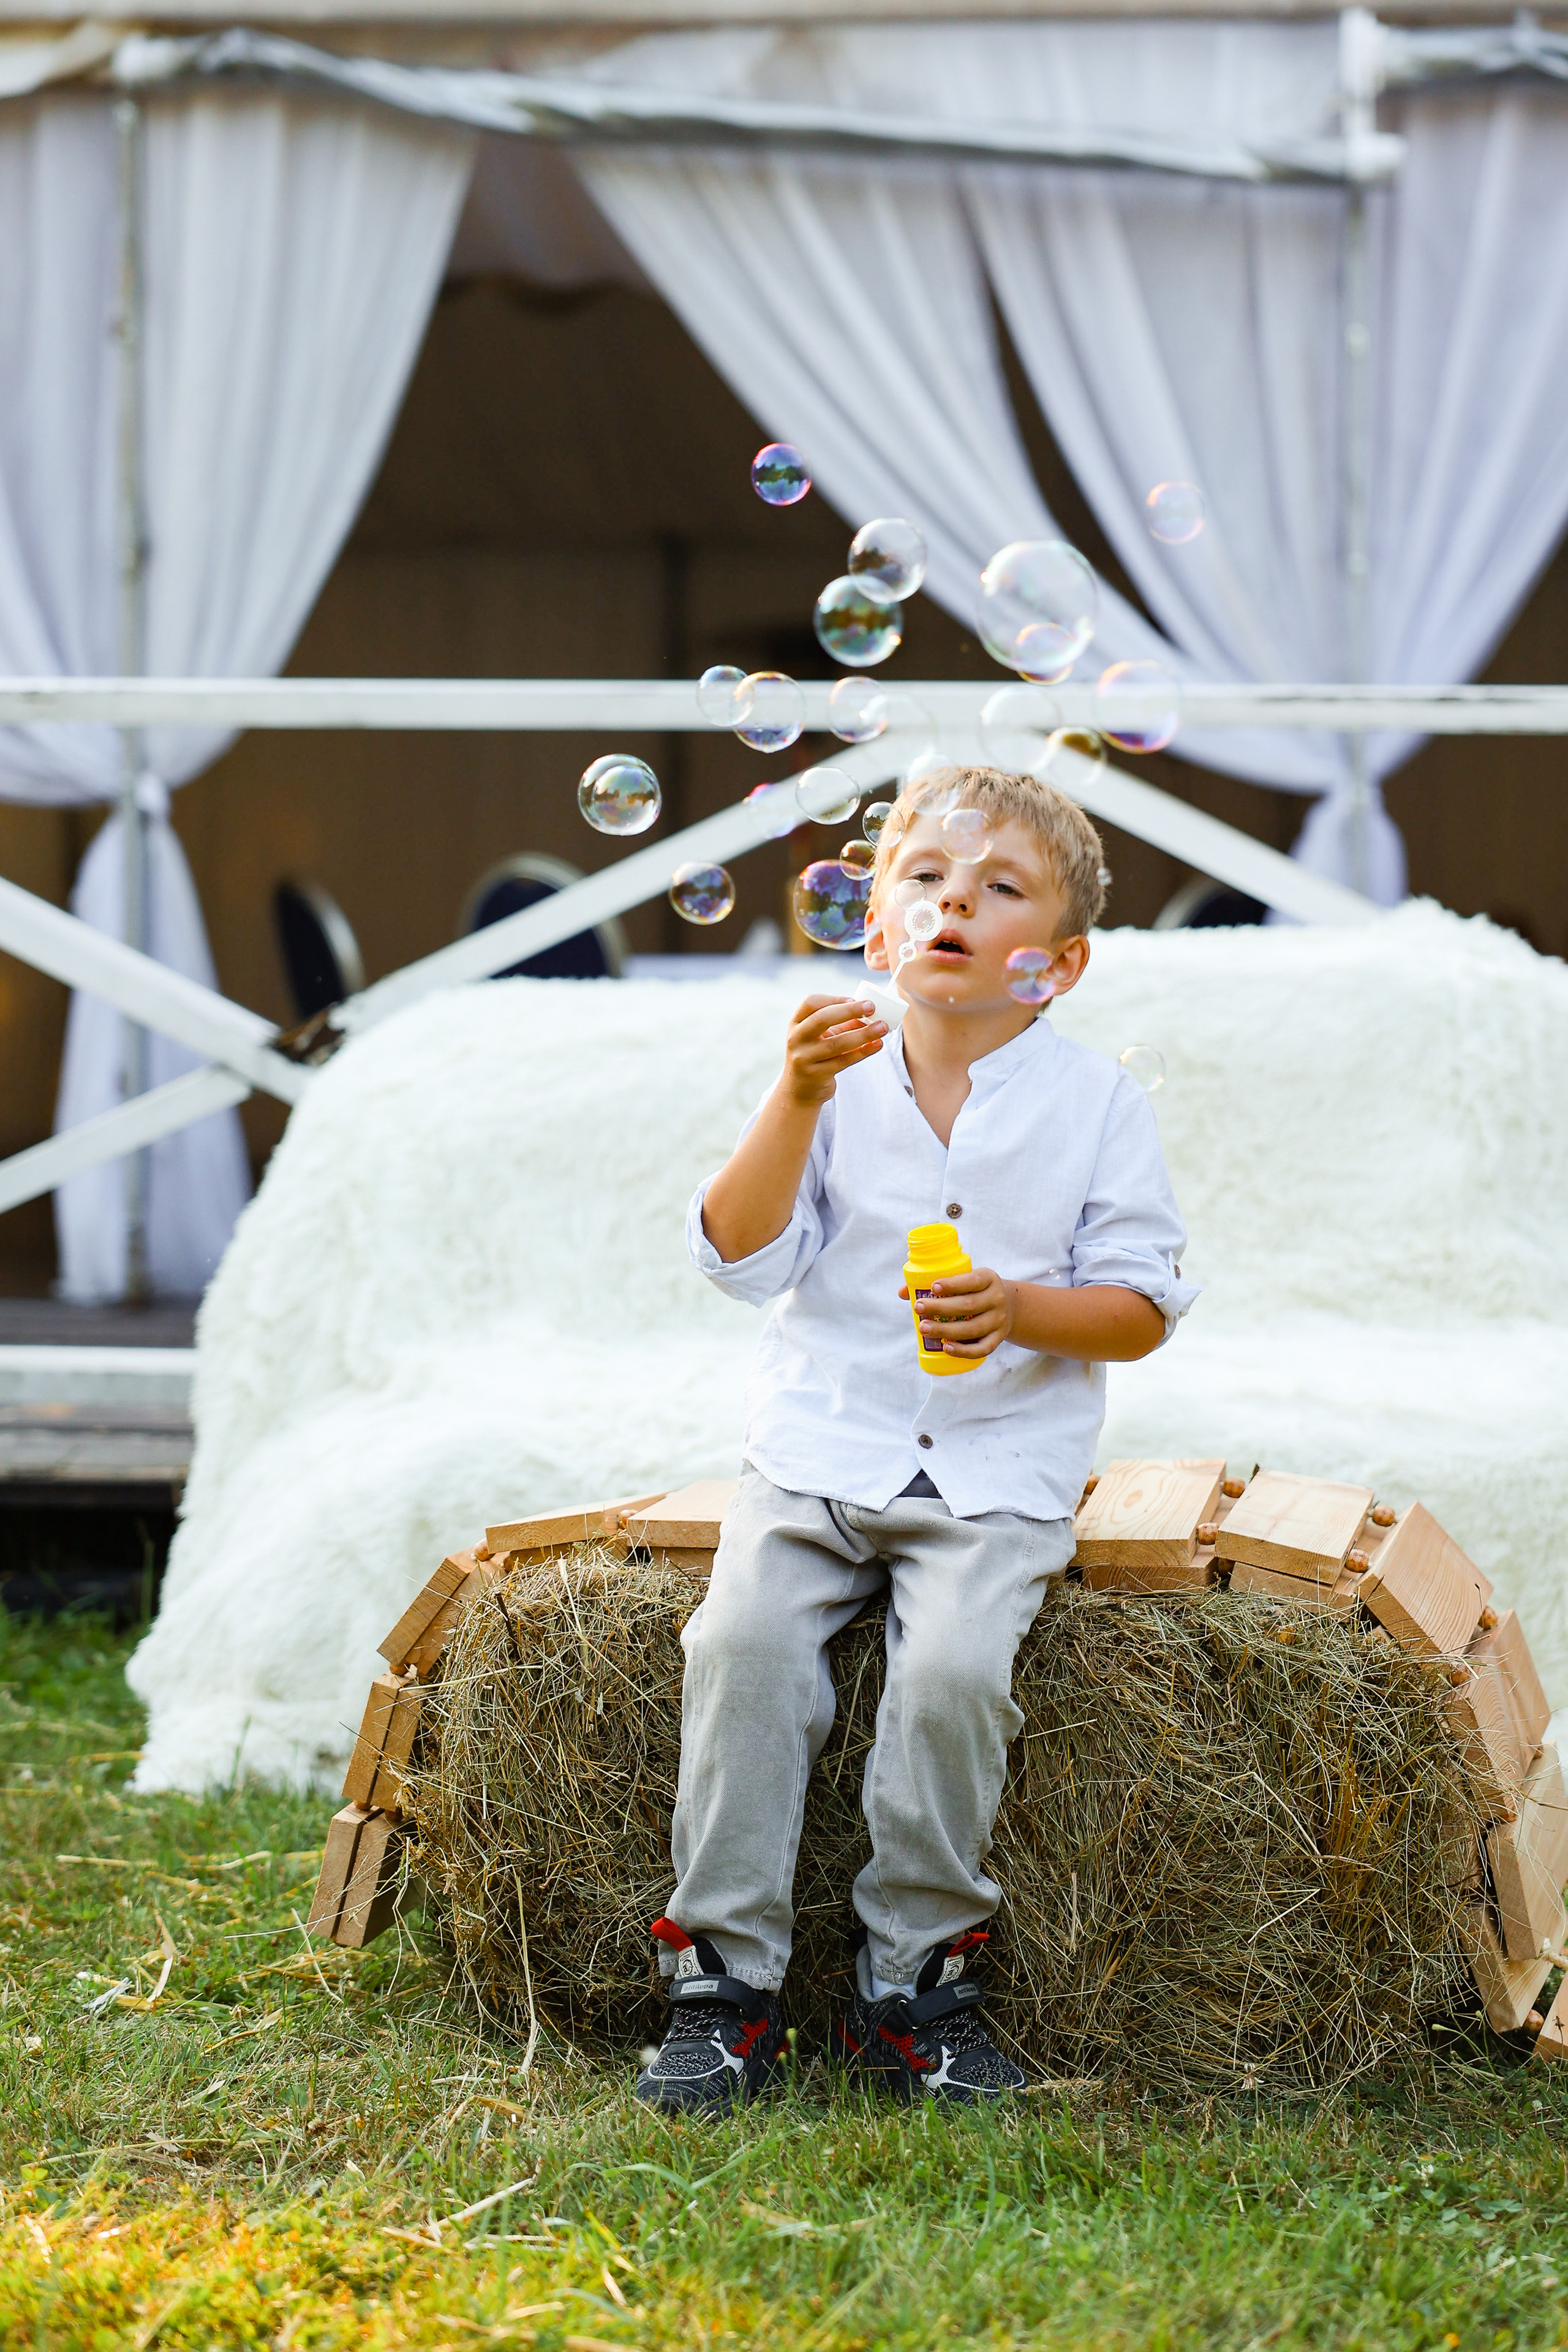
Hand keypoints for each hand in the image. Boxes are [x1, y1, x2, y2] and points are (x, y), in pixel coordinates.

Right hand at [783, 995, 886, 1105]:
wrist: (800, 1090)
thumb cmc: (815, 1055)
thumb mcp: (822, 1036)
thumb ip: (842, 1024)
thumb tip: (870, 1012)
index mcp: (796, 1024)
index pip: (811, 1003)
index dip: (833, 999)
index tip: (853, 999)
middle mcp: (796, 1039)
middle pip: (822, 1019)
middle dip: (849, 1010)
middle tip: (872, 1007)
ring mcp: (804, 1058)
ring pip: (837, 1043)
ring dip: (863, 1033)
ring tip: (883, 1027)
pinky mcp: (817, 1075)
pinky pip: (844, 1060)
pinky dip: (863, 1051)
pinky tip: (878, 1044)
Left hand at [898, 1264, 1014, 1357]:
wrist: (1010, 1306)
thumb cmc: (976, 1290)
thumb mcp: (966, 1279)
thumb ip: (938, 1283)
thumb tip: (903, 1292)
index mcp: (988, 1278)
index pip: (972, 1281)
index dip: (952, 1284)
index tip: (932, 1287)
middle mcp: (997, 1299)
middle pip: (968, 1306)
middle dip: (941, 1308)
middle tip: (918, 1308)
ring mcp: (999, 1321)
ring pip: (972, 1329)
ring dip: (946, 1330)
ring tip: (924, 1328)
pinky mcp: (998, 1338)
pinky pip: (982, 1349)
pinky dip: (964, 1350)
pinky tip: (946, 1347)